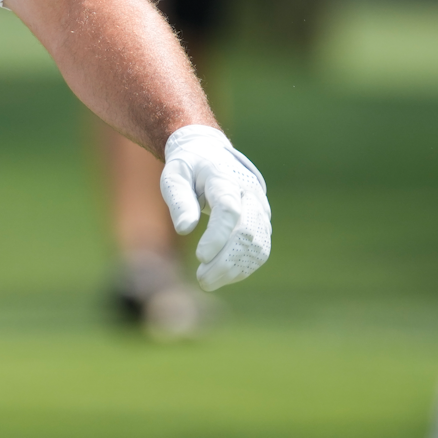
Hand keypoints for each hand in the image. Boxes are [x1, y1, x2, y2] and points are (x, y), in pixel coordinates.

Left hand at [159, 125, 272, 290]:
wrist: (213, 156)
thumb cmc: (189, 168)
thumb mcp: (174, 176)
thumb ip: (179, 200)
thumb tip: (184, 229)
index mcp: (224, 178)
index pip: (228, 209)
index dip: (217, 235)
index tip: (201, 256)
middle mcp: (249, 194)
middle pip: (246, 231)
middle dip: (225, 259)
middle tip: (203, 279)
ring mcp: (260, 209)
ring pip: (257, 244)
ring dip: (235, 268)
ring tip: (208, 281)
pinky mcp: (263, 222)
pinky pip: (260, 249)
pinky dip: (244, 266)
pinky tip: (223, 276)